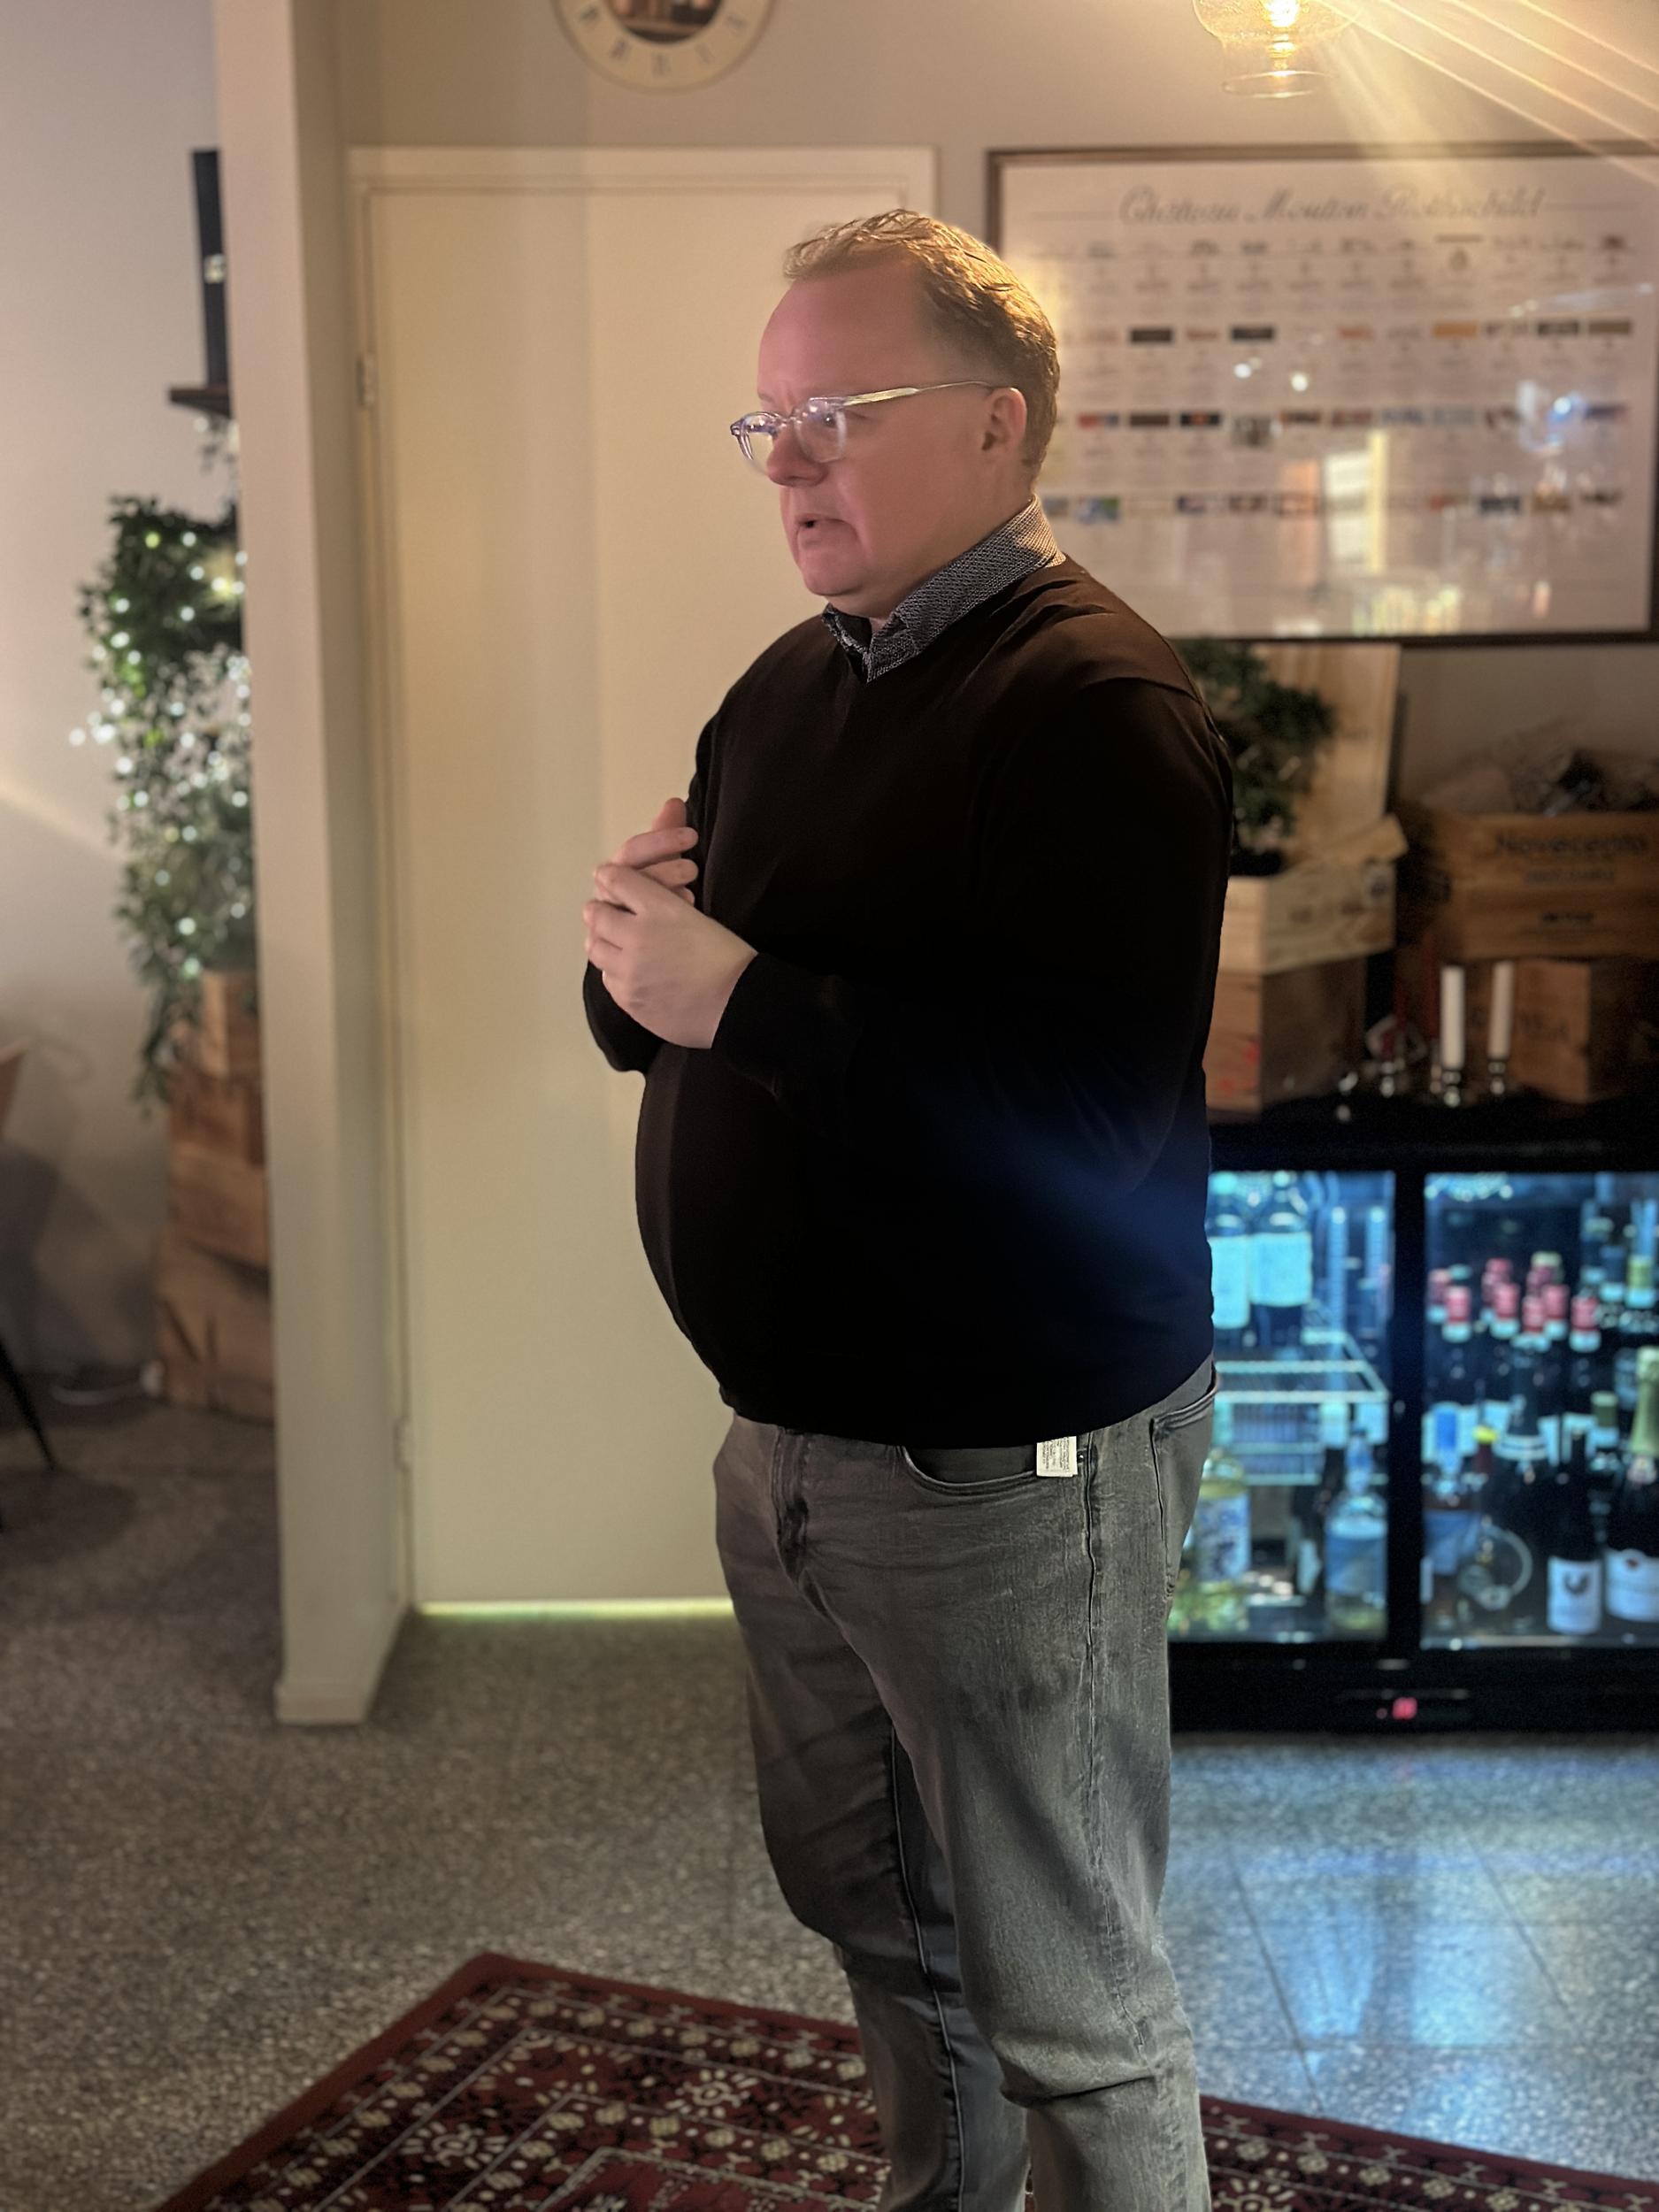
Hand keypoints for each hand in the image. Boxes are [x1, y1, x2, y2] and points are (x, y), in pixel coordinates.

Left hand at [584, 797, 757, 1048]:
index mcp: (660, 908)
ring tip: (630, 940)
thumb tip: (670, 802)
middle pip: (596, 911)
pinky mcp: (628, 1000)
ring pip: (595, 947)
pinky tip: (639, 969)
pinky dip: (619, 971)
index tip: (626, 882)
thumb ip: (672, 851)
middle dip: (609, 908)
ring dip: (608, 940)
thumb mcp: (697, 901)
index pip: (612, 877)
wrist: (741, 1007)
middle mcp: (637, 938)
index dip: (618, 877)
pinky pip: (607, 978)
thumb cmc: (727, 953)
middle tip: (625, 912)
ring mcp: (629, 972)